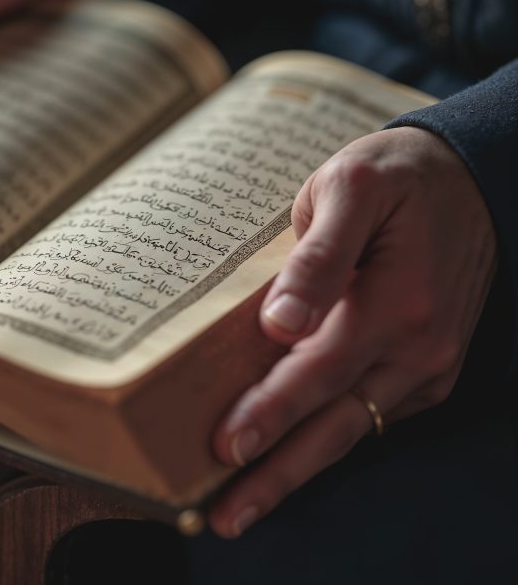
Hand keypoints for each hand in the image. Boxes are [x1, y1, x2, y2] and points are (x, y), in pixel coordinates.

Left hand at [208, 126, 497, 537]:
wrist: (471, 180)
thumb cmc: (396, 179)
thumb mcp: (349, 187)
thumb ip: (318, 256)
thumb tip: (279, 321)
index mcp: (398, 301)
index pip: (321, 370)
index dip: (272, 411)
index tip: (226, 448)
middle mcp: (417, 346)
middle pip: (336, 423)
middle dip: (276, 473)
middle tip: (223, 515)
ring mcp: (426, 364)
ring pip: (353, 430)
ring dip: (297, 470)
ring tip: (243, 507)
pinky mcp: (425, 370)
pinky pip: (372, 415)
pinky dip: (327, 440)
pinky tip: (286, 459)